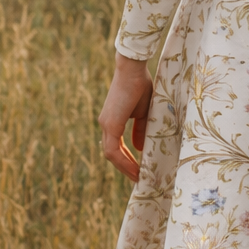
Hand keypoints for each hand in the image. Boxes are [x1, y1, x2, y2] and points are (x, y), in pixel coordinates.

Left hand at [99, 53, 153, 180]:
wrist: (133, 69)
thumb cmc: (140, 86)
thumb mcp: (144, 112)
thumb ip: (141, 130)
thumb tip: (140, 147)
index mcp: (112, 121)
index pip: (116, 147)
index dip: (126, 160)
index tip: (138, 170)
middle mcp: (105, 124)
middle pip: (112, 154)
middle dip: (125, 168)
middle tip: (138, 179)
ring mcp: (106, 124)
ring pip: (111, 154)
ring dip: (124, 168)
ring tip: (139, 178)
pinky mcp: (110, 124)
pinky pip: (113, 150)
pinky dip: (123, 161)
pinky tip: (136, 169)